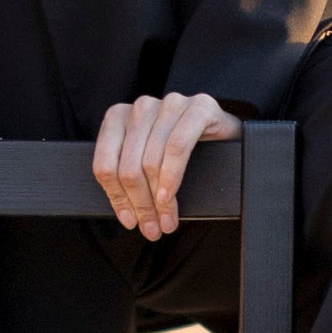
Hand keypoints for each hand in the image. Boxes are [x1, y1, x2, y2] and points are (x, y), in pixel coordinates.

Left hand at [92, 91, 236, 240]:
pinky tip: (170, 196)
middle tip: (152, 227)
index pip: (105, 164)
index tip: (129, 220)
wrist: (226, 134)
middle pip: (128, 167)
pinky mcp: (198, 107)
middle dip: (140, 204)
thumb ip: (131, 181)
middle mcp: (142, 107)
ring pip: (151, 161)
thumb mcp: (147, 163)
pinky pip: (177, 147)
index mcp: (119, 117)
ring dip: (158, 200)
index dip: (116, 198)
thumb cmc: (185, 149)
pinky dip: (172, 177)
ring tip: (166, 220)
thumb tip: (128, 216)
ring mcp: (170, 104)